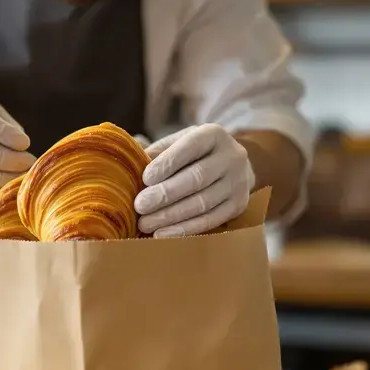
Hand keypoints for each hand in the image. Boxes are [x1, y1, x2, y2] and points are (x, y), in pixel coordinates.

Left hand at [134, 124, 254, 237]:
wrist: (232, 167)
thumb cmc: (193, 155)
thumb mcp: (177, 144)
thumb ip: (156, 153)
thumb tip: (129, 166)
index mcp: (213, 135)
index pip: (191, 147)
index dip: (168, 163)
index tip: (145, 178)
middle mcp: (232, 156)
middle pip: (197, 178)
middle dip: (166, 194)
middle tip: (140, 206)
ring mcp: (238, 183)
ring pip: (203, 203)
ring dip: (171, 216)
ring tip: (146, 224)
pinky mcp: (239, 206)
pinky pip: (210, 220)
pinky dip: (185, 229)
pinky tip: (163, 234)